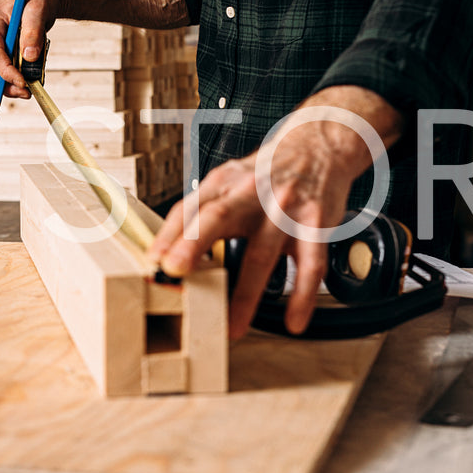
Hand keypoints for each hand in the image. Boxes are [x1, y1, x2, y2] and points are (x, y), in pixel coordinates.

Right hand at [0, 0, 57, 99]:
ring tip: (30, 90)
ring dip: (10, 85)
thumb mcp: (39, 9)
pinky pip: (4, 70)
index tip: (23, 83)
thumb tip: (29, 57)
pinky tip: (31, 79)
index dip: (6, 72)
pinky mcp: (2, 50)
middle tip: (27, 93)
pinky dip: (16, 79)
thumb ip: (33, 31)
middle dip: (6, 84)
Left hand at [148, 89, 400, 336]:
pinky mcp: (315, 223)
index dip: (168, 234)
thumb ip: (204, 213)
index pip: (189, 208)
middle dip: (193, 244)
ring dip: (246, 295)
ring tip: (233, 327)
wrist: (318, 146)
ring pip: (262, 254)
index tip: (153, 261)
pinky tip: (294, 320)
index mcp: (223, 183)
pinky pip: (310, 265)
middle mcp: (251, 193)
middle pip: (219, 218)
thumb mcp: (229, 181)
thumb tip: (169, 254)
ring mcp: (284, 208)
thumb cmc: (265, 174)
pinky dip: (301, 296)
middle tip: (175, 271)